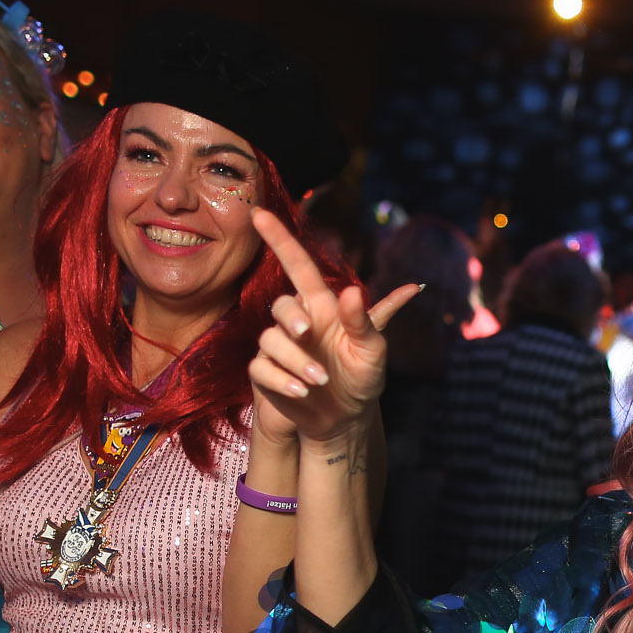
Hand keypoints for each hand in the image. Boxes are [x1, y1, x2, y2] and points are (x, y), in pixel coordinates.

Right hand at [246, 208, 417, 444]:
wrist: (344, 420)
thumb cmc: (362, 378)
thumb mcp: (372, 352)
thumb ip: (366, 321)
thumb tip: (351, 293)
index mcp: (323, 307)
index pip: (299, 266)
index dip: (280, 239)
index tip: (259, 213)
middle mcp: (299, 322)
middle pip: (281, 305)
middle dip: (292, 318)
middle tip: (307, 334)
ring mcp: (280, 348)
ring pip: (270, 340)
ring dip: (295, 361)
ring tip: (320, 381)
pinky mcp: (266, 374)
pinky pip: (261, 369)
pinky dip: (281, 381)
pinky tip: (302, 394)